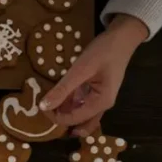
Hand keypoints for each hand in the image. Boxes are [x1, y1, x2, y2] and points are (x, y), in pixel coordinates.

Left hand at [40, 14, 147, 135]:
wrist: (122, 38)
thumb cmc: (104, 52)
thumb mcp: (81, 69)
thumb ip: (63, 89)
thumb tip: (43, 106)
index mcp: (101, 103)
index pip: (73, 119)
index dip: (55, 117)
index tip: (39, 106)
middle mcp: (102, 106)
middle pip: (79, 123)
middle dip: (61, 119)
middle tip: (44, 109)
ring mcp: (100, 100)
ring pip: (80, 115)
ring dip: (65, 112)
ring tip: (48, 105)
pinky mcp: (97, 93)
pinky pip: (82, 104)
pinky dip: (70, 104)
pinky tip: (58, 97)